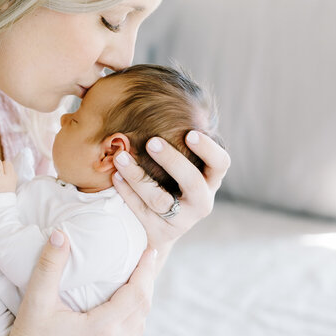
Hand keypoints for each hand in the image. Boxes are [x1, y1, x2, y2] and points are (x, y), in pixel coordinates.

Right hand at [5, 232, 157, 335]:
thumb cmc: (29, 333)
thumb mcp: (37, 297)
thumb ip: (50, 264)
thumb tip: (61, 234)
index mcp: (102, 328)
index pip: (137, 294)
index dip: (146, 271)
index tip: (150, 251)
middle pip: (142, 310)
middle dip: (147, 283)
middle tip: (147, 260)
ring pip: (138, 328)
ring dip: (141, 305)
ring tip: (139, 283)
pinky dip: (132, 326)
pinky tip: (126, 315)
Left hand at [111, 131, 230, 256]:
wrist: (160, 230)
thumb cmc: (172, 183)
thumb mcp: (183, 167)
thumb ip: (180, 143)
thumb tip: (166, 102)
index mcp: (211, 181)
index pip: (220, 163)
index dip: (208, 149)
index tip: (190, 133)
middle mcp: (201, 202)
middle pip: (192, 182)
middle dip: (172, 160)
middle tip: (152, 141)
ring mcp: (182, 221)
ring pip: (160, 199)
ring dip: (138, 176)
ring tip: (121, 157)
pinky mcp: (160, 232)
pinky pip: (141, 211)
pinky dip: (127, 192)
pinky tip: (115, 176)